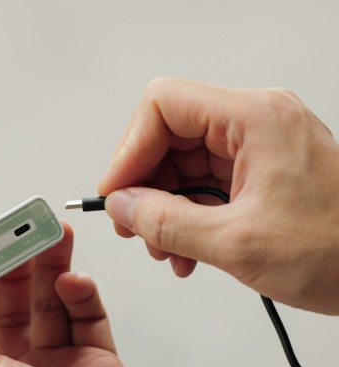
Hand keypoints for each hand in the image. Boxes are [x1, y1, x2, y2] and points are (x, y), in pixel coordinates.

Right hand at [98, 78, 338, 314]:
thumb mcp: (236, 243)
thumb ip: (166, 222)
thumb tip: (121, 207)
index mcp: (255, 118)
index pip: (163, 106)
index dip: (129, 149)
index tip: (115, 193)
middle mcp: (256, 122)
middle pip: (169, 137)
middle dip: (146, 186)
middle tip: (133, 228)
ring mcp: (259, 147)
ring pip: (183, 165)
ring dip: (165, 209)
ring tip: (166, 250)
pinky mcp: (261, 172)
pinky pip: (205, 185)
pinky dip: (188, 216)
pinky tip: (187, 251)